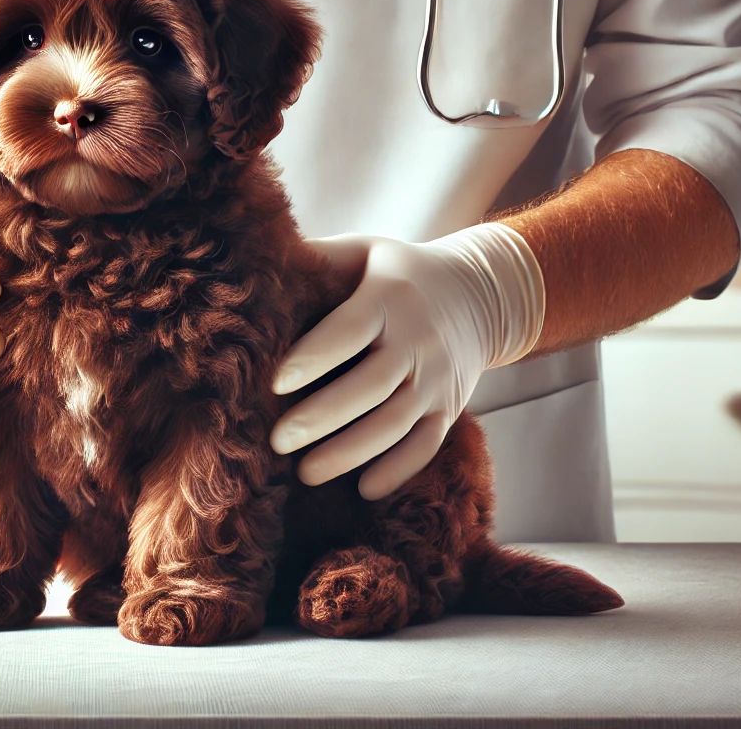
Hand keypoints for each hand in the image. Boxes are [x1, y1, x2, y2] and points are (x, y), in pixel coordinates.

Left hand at [269, 224, 544, 500]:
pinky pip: (426, 445)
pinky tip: (363, 489)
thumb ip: (320, 260)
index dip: (314, 357)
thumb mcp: (366, 252)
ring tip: (306, 473)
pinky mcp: (449, 408)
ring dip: (351, 453)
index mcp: (389, 297)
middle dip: (323, 417)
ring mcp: (437, 379)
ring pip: (396, 424)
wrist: (480, 293)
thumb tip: (261, 262)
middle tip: (278, 440)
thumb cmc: (398, 272)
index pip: (349, 330)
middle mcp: (417, 341)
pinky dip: (397, 470)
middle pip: (372, 386)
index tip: (275, 383)